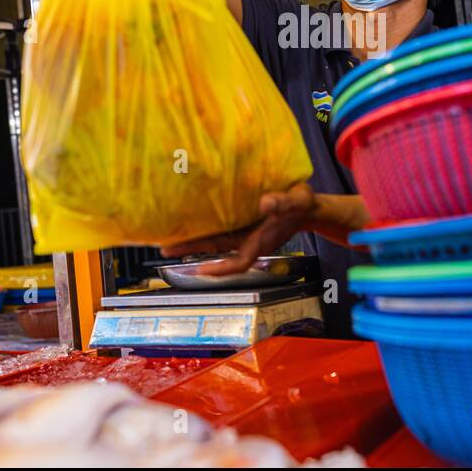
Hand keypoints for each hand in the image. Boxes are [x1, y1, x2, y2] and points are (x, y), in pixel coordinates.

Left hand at [161, 183, 318, 274]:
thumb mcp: (297, 201)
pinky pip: (219, 231)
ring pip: (214, 242)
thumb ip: (283, 203)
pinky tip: (189, 225)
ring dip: (192, 242)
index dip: (222, 269)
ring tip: (168, 240)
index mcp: (262, 240)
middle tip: (166, 249)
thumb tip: (265, 203)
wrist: (305, 206)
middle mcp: (249, 241)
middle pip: (217, 252)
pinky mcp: (241, 226)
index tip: (201, 269)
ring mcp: (244, 235)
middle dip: (192, 251)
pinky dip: (203, 231)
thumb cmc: (301, 204)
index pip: (240, 262)